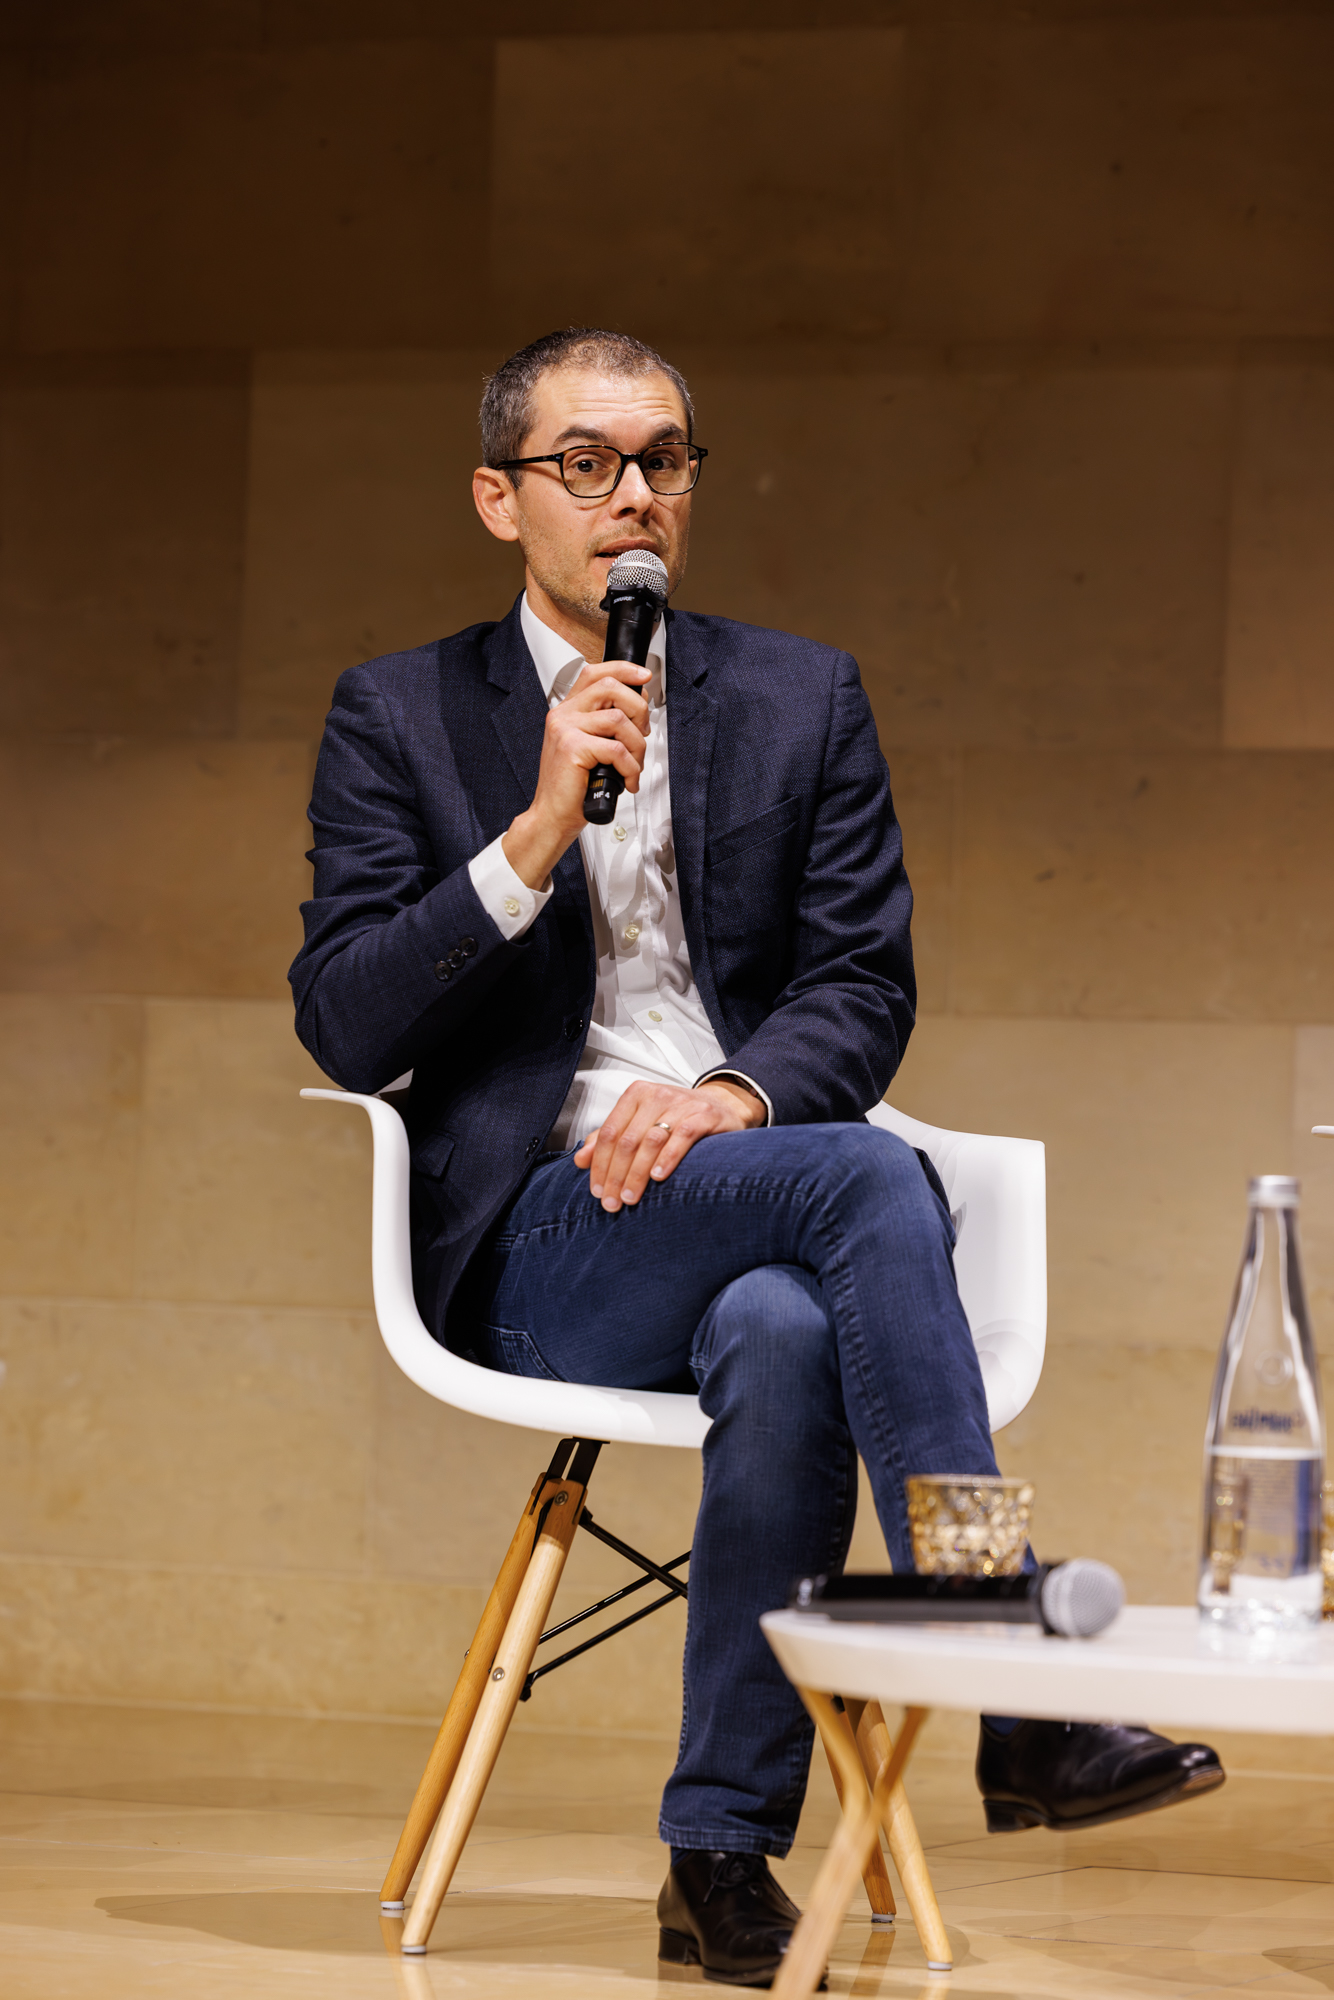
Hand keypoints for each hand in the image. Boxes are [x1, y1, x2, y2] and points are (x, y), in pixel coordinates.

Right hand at [502, 660, 650, 887]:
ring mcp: (565, 729)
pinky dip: (630, 767)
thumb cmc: (573, 788)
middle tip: (641, 733)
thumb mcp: (591, 748)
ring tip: (633, 766)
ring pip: (619, 720)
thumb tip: (638, 708)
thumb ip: (606, 726)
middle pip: (610, 688)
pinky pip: (617, 749)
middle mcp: (563, 715)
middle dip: (638, 709)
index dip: (624, 670)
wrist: (552, 816)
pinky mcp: (572, 747)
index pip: (595, 673)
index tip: (643, 678)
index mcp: (567, 711)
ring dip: (637, 746)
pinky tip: (627, 780)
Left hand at [574, 1079, 764, 1212]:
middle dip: (616, 1175)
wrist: (722, 1107)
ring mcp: (682, 1103)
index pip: (609, 1133)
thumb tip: (580, 1161)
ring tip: (631, 1198)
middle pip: (627, 1140)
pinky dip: (668, 1158)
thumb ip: (609, 1140)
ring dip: (638, 1173)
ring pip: (651, 1140)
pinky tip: (658, 1178)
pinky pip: (683, 1136)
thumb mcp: (640, 1124)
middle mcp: (656, 1095)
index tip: (597, 1192)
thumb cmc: (675, 1119)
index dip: (599, 1164)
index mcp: (635, 1095)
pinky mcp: (704, 1115)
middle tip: (612, 1203)